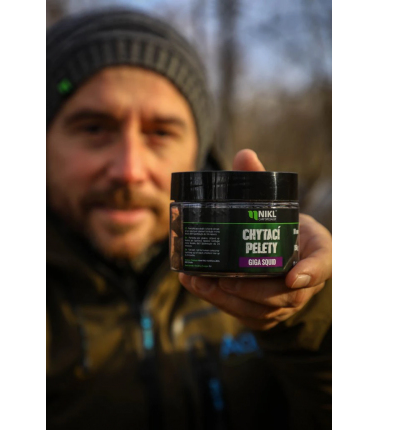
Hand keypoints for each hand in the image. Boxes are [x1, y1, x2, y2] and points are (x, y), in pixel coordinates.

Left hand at [179, 149, 331, 330]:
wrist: (288, 258)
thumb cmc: (286, 231)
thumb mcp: (282, 207)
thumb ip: (262, 184)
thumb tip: (244, 155)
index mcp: (317, 253)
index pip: (323, 265)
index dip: (310, 272)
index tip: (292, 276)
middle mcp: (304, 283)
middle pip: (282, 295)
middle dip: (248, 290)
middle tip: (218, 277)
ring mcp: (285, 303)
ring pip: (260, 310)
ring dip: (226, 298)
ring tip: (197, 281)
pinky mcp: (266, 315)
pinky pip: (246, 315)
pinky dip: (220, 303)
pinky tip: (197, 286)